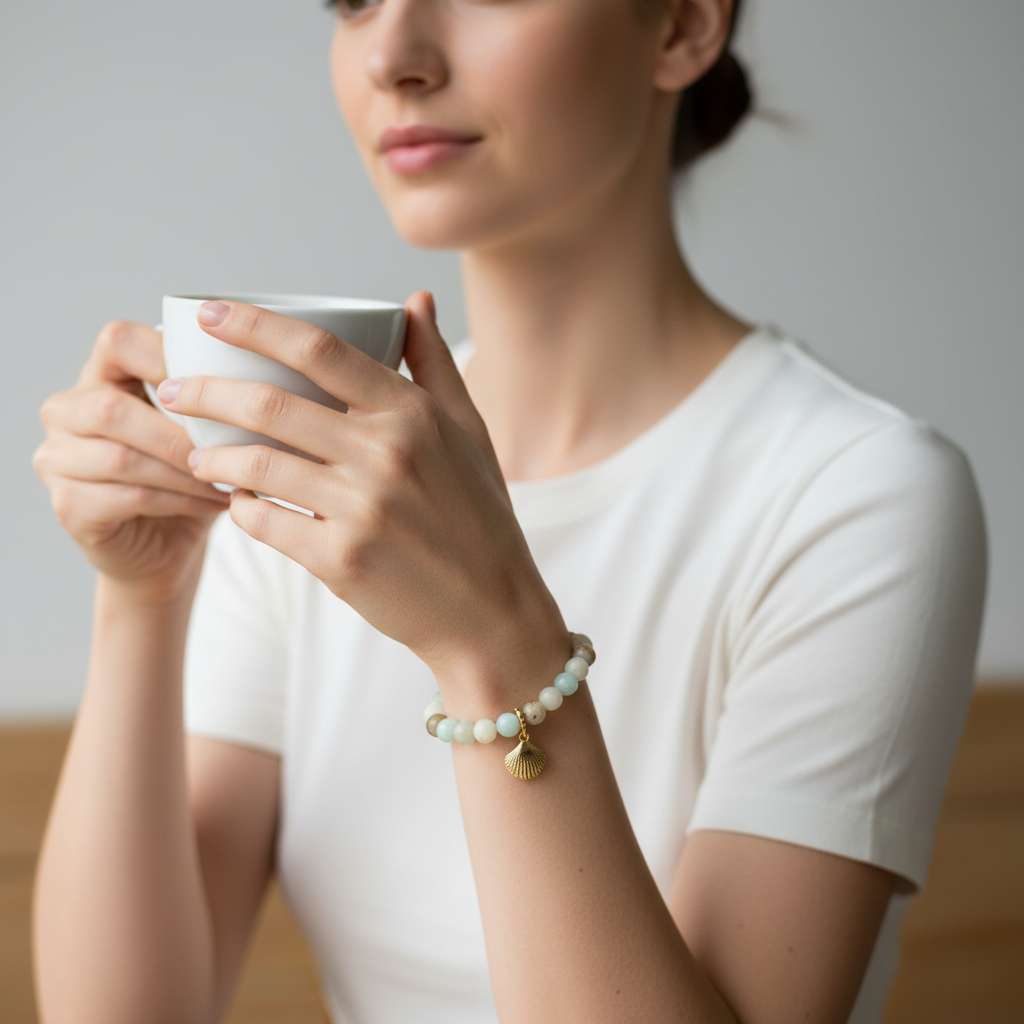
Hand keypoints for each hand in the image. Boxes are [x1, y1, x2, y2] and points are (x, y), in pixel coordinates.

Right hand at [33, 321, 230, 597]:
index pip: (118, 341)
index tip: (223, 382)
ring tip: (231, 479)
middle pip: (112, 408)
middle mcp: (66, 411)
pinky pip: (129, 497)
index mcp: (99, 375)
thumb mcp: (205, 425)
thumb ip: (216, 393)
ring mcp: (58, 459)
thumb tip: (274, 373)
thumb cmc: (191, 474)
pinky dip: (182, 501)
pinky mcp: (69, 506)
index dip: (168, 357)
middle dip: (180, 432)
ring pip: (122, 457)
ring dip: (186, 471)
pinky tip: (218, 504)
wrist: (168, 547)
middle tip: (232, 448)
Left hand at [161, 293, 564, 682]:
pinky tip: (239, 505)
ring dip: (214, 457)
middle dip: (206, 392)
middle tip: (174, 391)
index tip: (208, 314)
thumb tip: (414, 301)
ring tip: (199, 455)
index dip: (254, 325)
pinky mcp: (341, 560)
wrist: (491, 611)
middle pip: (270, 403)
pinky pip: (265, 524)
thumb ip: (435, 364)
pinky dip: (241, 511)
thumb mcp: (470, 433)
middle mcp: (386, 454)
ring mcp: (362, 509)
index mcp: (413, 415)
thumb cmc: (479, 518)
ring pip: (256, 466)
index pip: (320, 349)